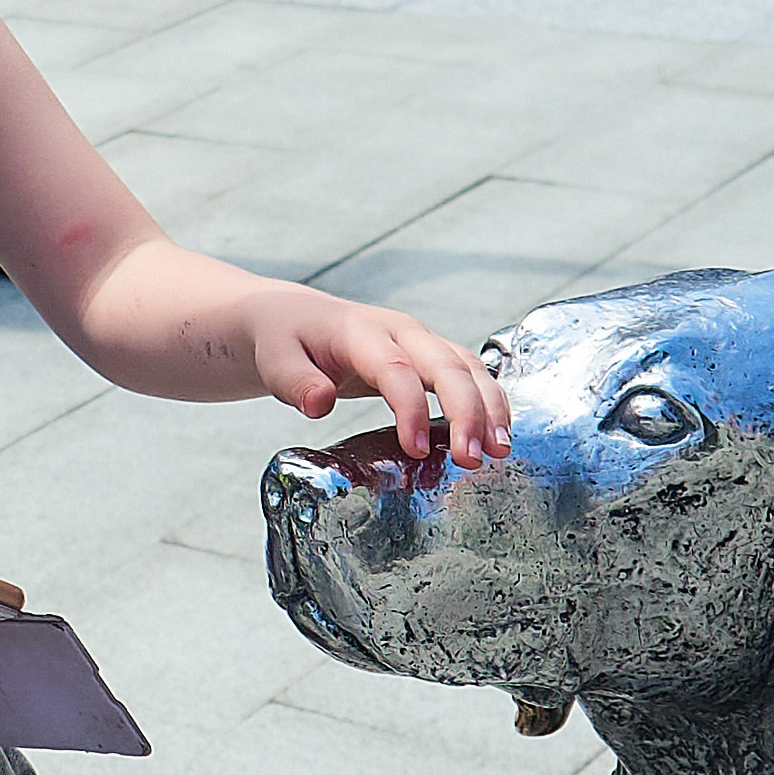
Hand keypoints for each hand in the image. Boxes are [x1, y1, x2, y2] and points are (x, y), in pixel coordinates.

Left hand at [238, 288, 510, 466]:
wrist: (292, 316)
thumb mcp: (275, 358)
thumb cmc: (284, 339)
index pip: (396, 369)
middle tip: (474, 458)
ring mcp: (420, 342)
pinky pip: (469, 375)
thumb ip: (294, 381)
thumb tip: (318, 404)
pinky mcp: (429, 357)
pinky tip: (496, 435)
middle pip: (447, 365)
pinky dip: (488, 402)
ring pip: (469, 368)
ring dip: (489, 408)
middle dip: (468, 411)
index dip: (411, 408)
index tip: (417, 449)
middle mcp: (401, 333)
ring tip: (499, 451)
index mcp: (361, 332)